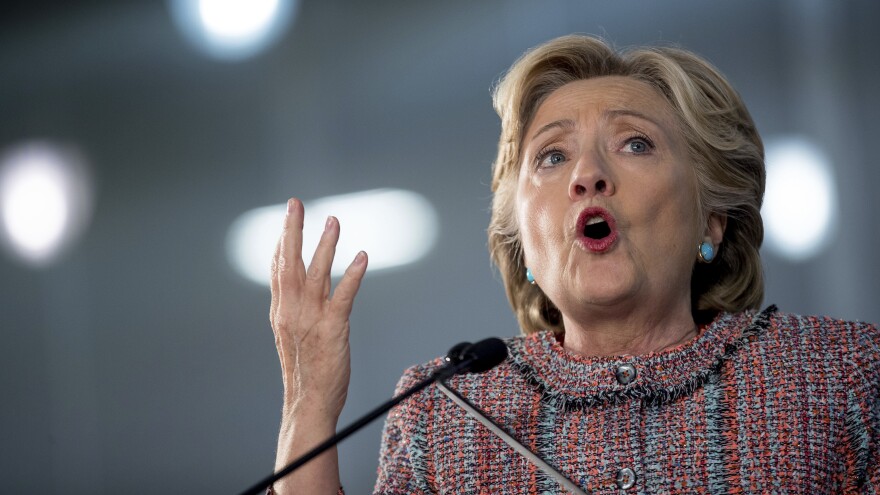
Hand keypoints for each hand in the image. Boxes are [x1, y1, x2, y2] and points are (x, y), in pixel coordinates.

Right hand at [270, 198, 367, 421]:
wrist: (307, 403)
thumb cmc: (304, 372)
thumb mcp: (291, 335)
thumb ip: (293, 309)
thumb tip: (297, 289)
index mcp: (281, 311)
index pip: (278, 268)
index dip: (282, 240)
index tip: (289, 216)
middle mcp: (291, 311)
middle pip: (289, 262)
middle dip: (292, 230)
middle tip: (296, 203)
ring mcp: (311, 319)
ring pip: (315, 273)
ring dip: (324, 245)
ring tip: (333, 220)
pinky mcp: (332, 329)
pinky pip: (343, 296)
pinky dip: (351, 275)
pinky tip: (361, 256)